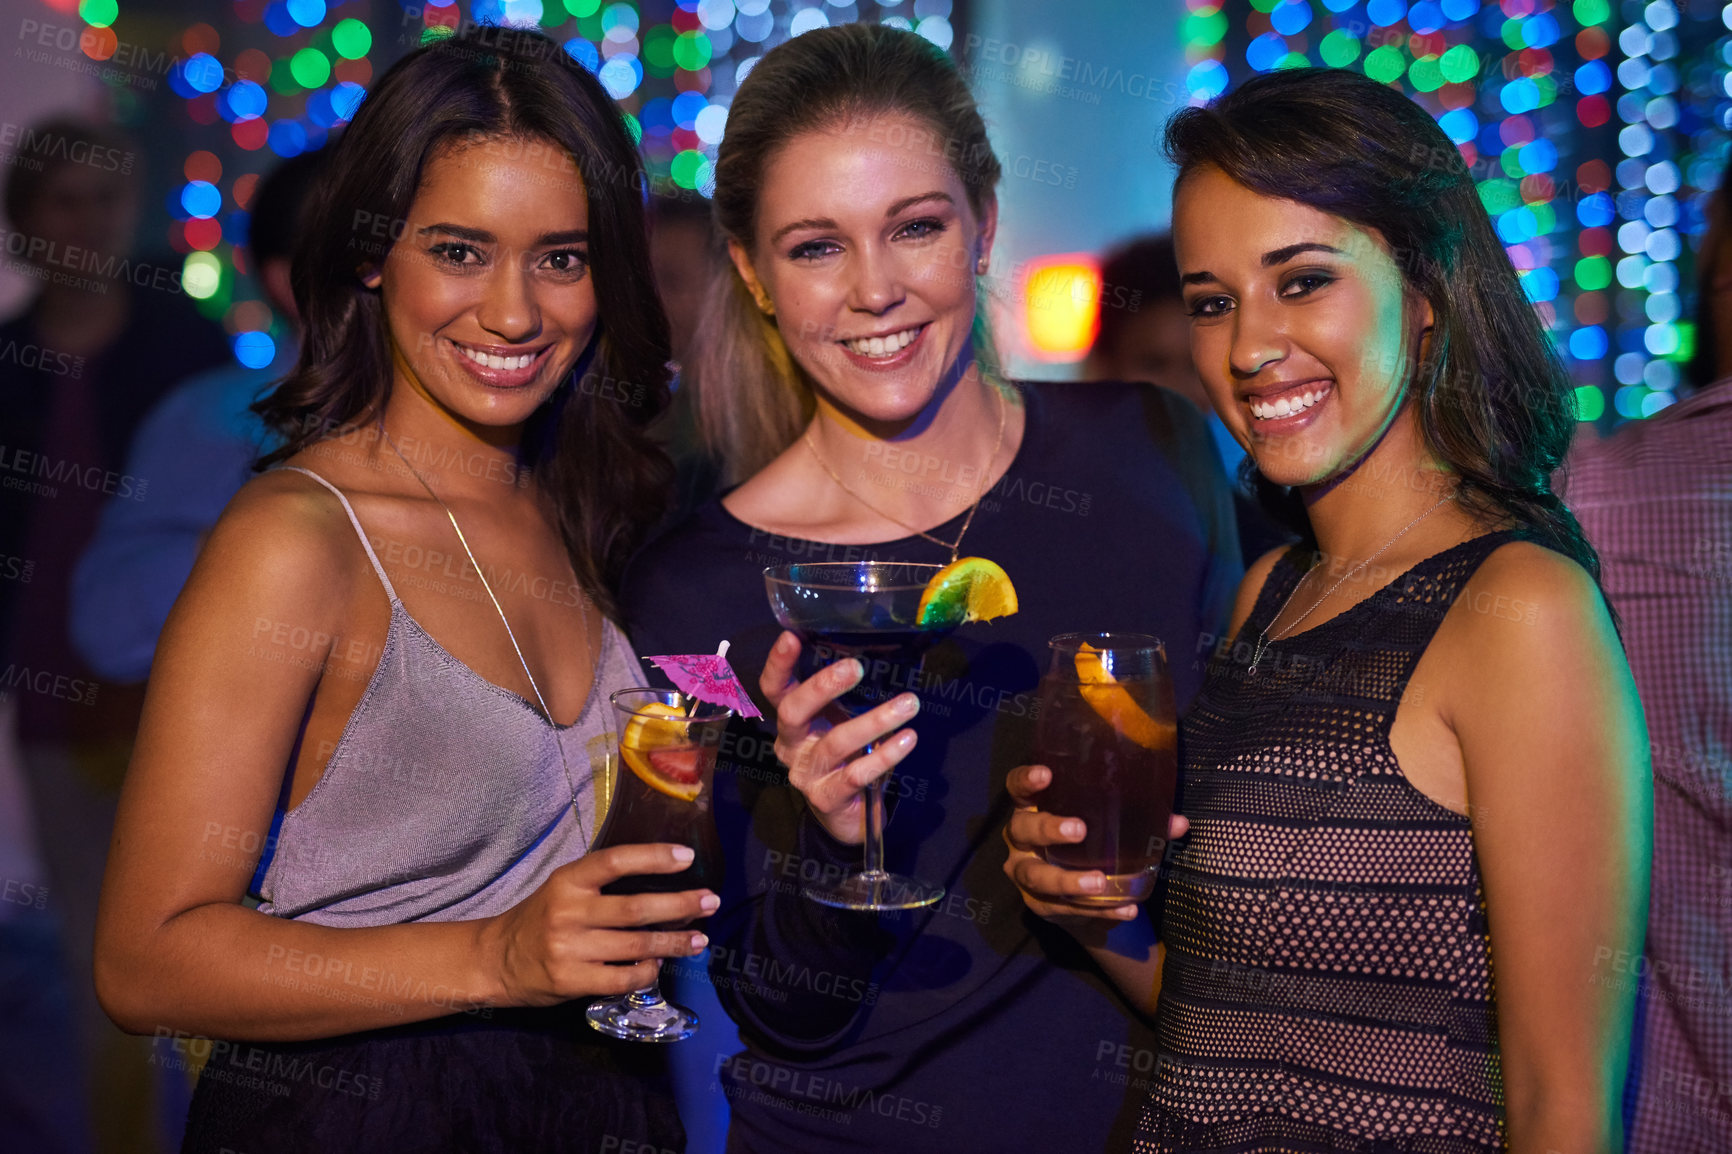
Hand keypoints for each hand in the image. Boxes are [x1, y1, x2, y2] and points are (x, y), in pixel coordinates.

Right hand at [484, 843, 718, 1005]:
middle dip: (679, 905)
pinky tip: (658, 966)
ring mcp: (569, 949)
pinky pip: (622, 979)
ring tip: (698, 939)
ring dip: (674, 942)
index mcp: (567, 881)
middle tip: (710, 901)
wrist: (495, 960)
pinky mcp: (571, 981)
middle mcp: (568, 911)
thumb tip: (663, 881)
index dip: (653, 857)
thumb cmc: (540, 918)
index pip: (615, 861)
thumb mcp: (563, 889)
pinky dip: (646, 972)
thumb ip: (601, 884)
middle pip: (635, 908)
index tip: (687, 856)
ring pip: (636, 946)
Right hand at [759, 630, 921, 843]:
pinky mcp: (827, 798)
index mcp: (791, 721)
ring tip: (908, 704)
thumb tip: (883, 653)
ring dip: (875, 720)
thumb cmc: (846, 757)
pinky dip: (885, 755)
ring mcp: (806, 774)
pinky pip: (857, 774)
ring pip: (836, 742)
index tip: (792, 635)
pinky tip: (907, 739)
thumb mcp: (840, 723)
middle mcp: (790, 745)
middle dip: (823, 686)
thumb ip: (847, 698)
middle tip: (856, 667)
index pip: (774, 689)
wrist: (847, 818)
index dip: (779, 663)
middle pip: (793, 711)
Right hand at [1002, 764, 1188, 923]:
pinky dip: (1096, 910)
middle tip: (1079, 830)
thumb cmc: (1089, 843)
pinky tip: (1124, 909)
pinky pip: (1063, 909)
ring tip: (1099, 882)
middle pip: (1023, 829)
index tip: (1047, 774)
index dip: (1026, 780)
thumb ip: (1139, 820)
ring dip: (1067, 880)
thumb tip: (1178, 823)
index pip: (1017, 788)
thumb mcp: (1107, 826)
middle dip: (1048, 829)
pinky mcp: (1039, 905)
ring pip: (1036, 876)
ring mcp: (1025, 873)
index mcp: (1033, 808)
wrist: (1080, 893)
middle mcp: (1020, 840)